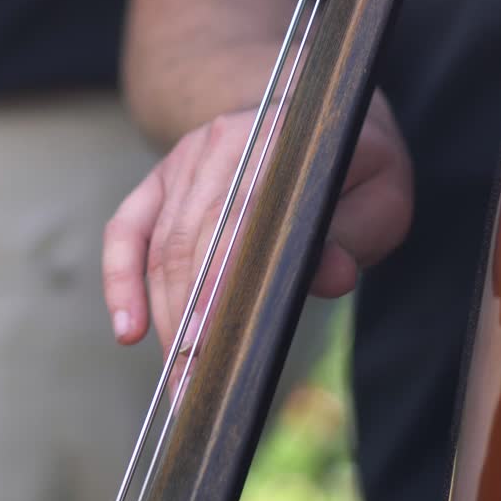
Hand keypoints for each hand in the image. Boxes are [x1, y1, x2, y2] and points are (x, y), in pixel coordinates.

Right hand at [102, 90, 413, 356]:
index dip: (221, 282)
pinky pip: (126, 232)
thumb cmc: (353, 168)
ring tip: (176, 380)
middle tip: (193, 387)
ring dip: (164, 317)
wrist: (313, 113)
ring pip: (162, 246)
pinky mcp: (161, 179)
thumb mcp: (380, 194)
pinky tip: (127, 330)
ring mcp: (186, 159)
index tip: (212, 343)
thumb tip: (328, 277)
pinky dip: (120, 281)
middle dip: (189, 319)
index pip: (243, 217)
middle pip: (193, 239)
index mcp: (282, 140)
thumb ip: (357, 234)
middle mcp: (225, 141)